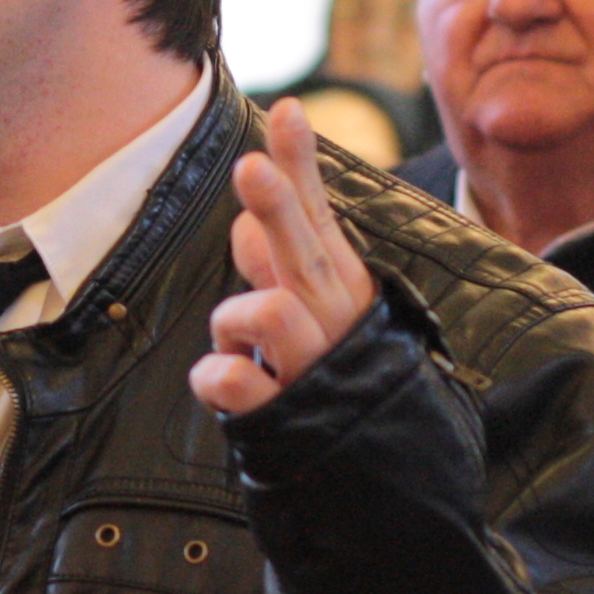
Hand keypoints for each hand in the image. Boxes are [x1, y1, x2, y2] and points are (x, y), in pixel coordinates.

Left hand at [193, 99, 380, 417]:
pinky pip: (232, 380)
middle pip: (304, 252)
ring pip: (268, 313)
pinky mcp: (285, 419)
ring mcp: (314, 370)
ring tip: (238, 344)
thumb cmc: (327, 384)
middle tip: (250, 165)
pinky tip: (223, 385)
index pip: (320, 216)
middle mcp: (336, 322)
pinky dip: (216, 378)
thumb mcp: (309, 317)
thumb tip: (246, 224)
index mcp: (343, 289)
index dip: (300, 165)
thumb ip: (277, 269)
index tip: (285, 109)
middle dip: (277, 206)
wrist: (377, 484)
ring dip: (233, 321)